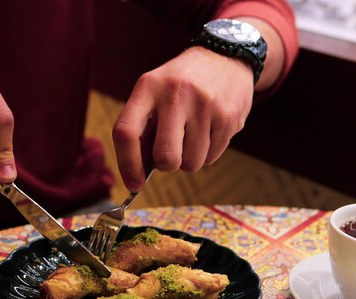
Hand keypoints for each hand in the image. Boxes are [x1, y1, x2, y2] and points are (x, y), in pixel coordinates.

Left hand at [112, 46, 254, 191]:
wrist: (225, 58)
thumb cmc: (181, 85)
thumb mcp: (155, 94)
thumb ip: (144, 130)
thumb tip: (135, 175)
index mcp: (148, 87)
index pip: (127, 132)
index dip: (127, 164)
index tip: (134, 183)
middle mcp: (176, 93)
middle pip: (165, 157)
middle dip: (168, 164)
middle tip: (172, 152)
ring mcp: (205, 105)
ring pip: (191, 163)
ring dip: (190, 159)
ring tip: (193, 135)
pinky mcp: (228, 116)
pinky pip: (212, 158)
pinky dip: (208, 153)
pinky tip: (209, 130)